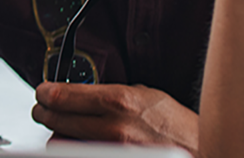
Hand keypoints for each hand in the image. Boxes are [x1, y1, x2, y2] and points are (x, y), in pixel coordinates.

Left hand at [32, 82, 196, 151]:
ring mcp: (112, 150)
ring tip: (63, 128)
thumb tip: (79, 92)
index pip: (62, 95)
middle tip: (44, 108)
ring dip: (58, 134)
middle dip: (45, 112)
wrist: (199, 150)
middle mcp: (113, 127)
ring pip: (60, 144)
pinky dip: (73, 148)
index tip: (43, 92)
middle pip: (55, 120)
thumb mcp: (146, 95)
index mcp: (119, 101)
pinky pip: (77, 154)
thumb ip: (111, 93)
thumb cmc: (176, 126)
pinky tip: (79, 143)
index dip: (45, 93)